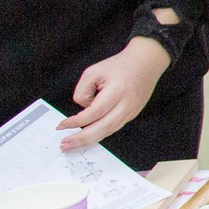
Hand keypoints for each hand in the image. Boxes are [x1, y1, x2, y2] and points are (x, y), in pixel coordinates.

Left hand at [60, 36, 172, 150]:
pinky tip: (88, 138)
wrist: (146, 63)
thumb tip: (83, 110)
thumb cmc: (119, 66)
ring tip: (73, 145)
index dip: (77, 121)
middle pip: (103, 127)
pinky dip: (100, 134)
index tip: (62, 125)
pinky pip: (114, 128)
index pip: (94, 112)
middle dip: (82, 139)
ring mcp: (131, 112)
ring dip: (90, 140)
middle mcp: (126, 104)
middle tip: (65, 145)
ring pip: (109, 131)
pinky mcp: (132, 115)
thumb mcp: (93, 72)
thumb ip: (83, 91)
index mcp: (117, 91)